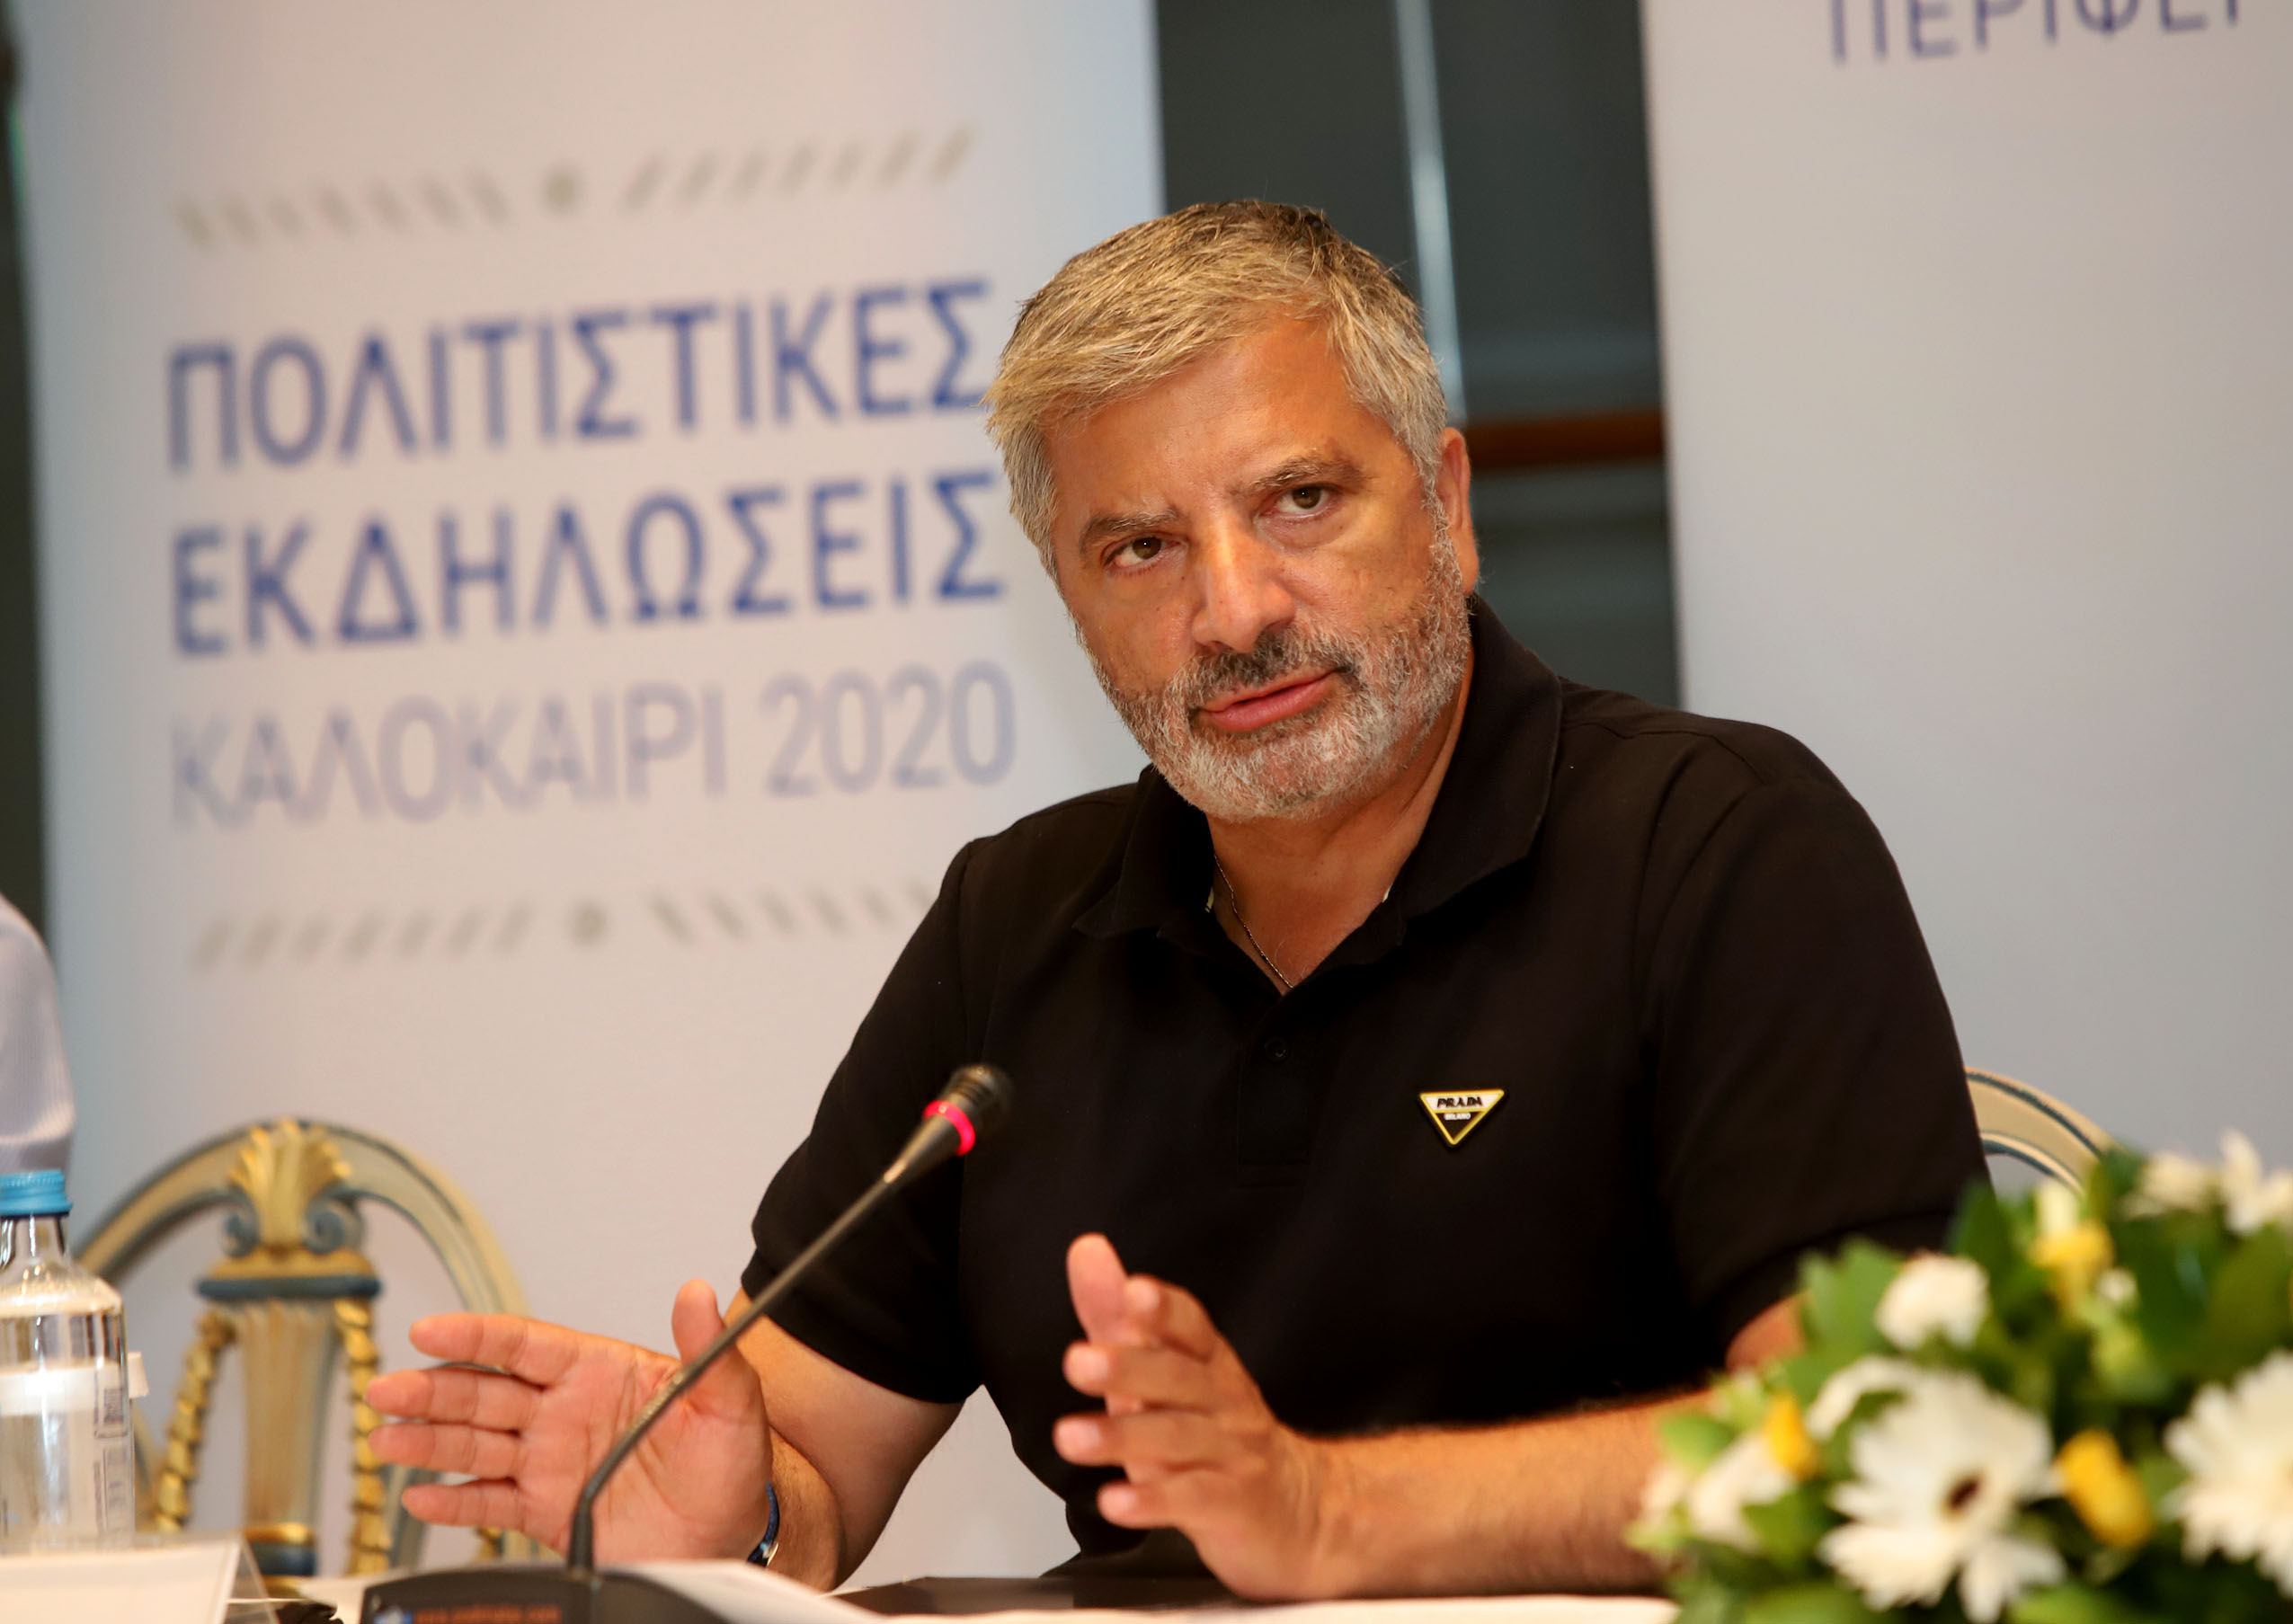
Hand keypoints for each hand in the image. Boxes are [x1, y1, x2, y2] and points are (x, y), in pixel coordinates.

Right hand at [366, 1279, 772, 1562]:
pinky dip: (452, 1502)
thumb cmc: (731, 1458)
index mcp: (600, 1373)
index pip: (527, 1344)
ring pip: (476, 1445)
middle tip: (388, 1389)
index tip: (431, 1329)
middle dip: (433, 1389)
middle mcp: (565, 1413)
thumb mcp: (731, 1400)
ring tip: (385, 1439)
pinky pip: (489, 1503)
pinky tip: (421, 1496)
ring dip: (428, 1441)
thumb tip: (698, 1293)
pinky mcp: (547, 1511)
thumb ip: (708, 1348)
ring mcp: (551, 1462)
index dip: (477, 1336)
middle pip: (486, 1393)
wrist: (733, 1530)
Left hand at [1051, 1234, 1345, 1598]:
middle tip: (1078, 1361)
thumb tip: (1086, 1251)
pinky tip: (1115, 1501)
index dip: (1164, 1309)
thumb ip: (1117, 1316)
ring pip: (1178, 1439)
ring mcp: (1232, 1452)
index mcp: (1207, 1361)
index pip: (1191, 1325)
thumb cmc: (1214, 1431)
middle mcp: (1224, 1400)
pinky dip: (1152, 1501)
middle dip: (1128, 1366)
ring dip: (1121, 1436)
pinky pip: (1193, 1499)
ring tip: (1071, 1436)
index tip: (1133, 1292)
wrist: (1296, 1505)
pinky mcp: (1232, 1505)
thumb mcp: (1162, 1371)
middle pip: (1179, 1377)